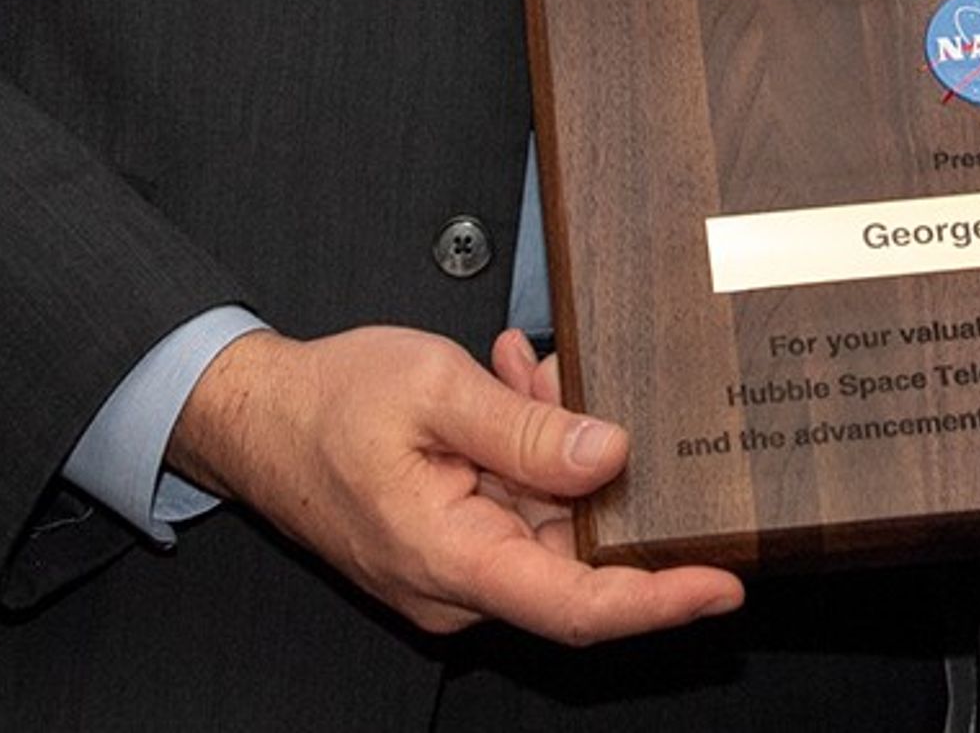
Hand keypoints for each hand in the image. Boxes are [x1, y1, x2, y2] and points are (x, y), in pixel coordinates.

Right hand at [169, 323, 743, 642]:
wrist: (255, 415)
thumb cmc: (327, 404)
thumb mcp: (434, 391)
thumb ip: (526, 427)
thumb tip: (609, 453)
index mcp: (452, 559)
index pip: (578, 606)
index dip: (660, 601)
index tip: (724, 584)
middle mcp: (457, 583)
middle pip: (574, 553)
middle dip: (603, 472)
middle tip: (588, 390)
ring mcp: (455, 567)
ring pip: (549, 519)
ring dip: (557, 446)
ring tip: (528, 373)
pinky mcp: (454, 542)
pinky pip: (518, 506)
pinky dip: (528, 448)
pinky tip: (515, 387)